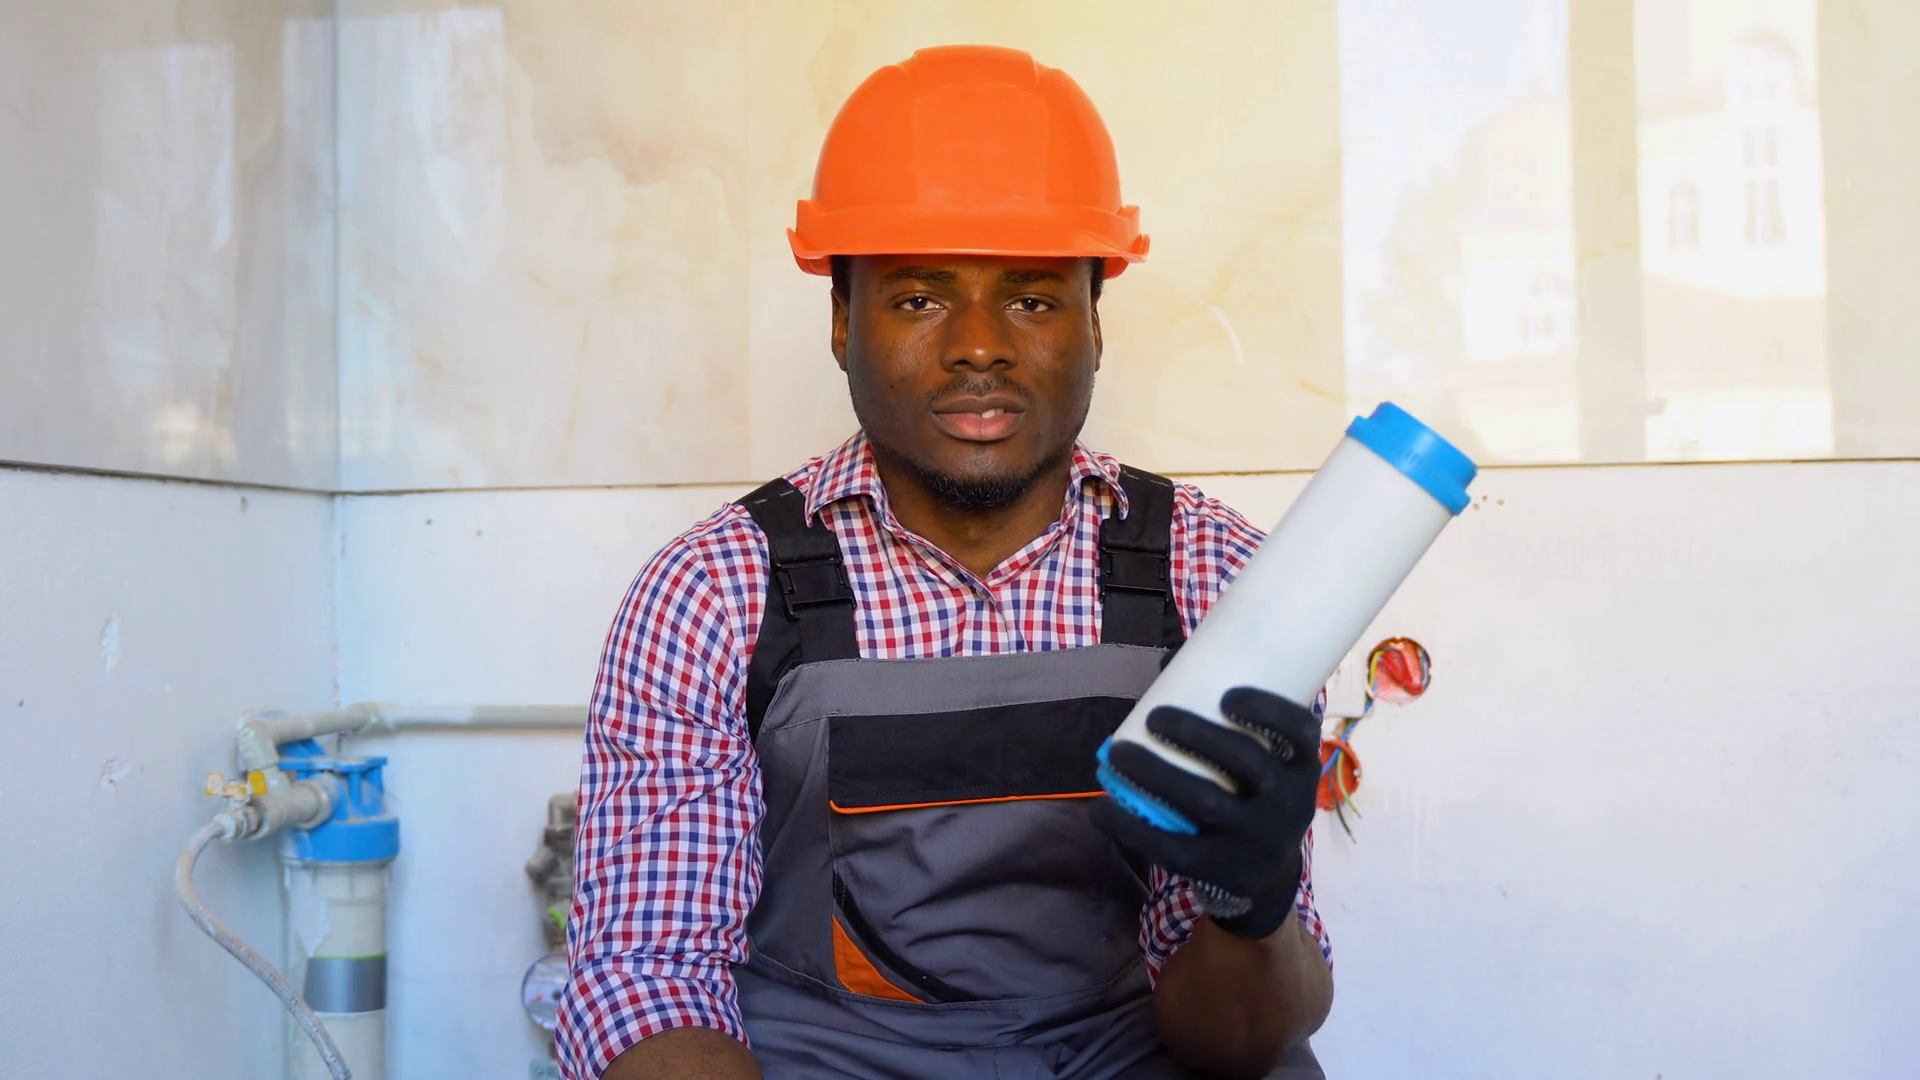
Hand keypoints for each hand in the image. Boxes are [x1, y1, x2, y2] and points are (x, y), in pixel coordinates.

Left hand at [1092, 688, 1320, 938]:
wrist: (1265, 875)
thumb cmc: (1250, 793)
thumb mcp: (1260, 761)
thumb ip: (1224, 716)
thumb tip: (1166, 663)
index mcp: (1301, 768)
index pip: (1298, 733)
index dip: (1267, 711)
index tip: (1227, 696)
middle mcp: (1289, 805)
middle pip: (1245, 761)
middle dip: (1195, 733)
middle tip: (1154, 717)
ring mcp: (1257, 842)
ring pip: (1204, 802)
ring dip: (1155, 773)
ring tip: (1118, 753)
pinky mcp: (1223, 871)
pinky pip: (1173, 849)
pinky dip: (1131, 827)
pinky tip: (1101, 809)